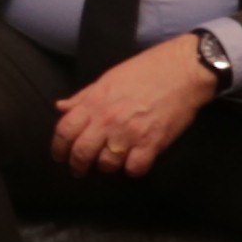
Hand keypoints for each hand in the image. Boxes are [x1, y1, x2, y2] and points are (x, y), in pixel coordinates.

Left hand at [47, 38, 214, 176]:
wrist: (183, 70)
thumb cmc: (144, 70)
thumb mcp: (107, 79)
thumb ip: (83, 97)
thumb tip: (60, 107)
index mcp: (94, 102)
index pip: (64, 131)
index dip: (58, 148)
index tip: (60, 156)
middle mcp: (107, 120)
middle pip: (82, 153)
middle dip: (77, 166)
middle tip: (80, 171)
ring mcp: (129, 133)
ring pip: (107, 164)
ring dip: (106, 169)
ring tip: (109, 166)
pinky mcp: (152, 143)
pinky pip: (135, 169)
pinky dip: (132, 170)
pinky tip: (133, 164)